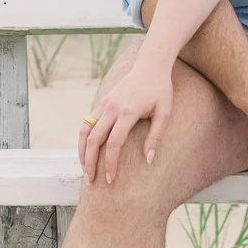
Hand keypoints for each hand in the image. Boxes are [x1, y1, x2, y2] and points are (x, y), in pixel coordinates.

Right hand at [81, 55, 175, 184]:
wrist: (150, 65)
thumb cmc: (160, 90)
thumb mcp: (165, 113)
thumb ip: (156, 137)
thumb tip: (148, 160)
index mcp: (127, 112)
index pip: (114, 143)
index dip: (111, 163)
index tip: (110, 180)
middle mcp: (111, 108)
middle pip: (94, 140)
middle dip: (90, 162)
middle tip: (91, 182)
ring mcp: (104, 104)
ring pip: (85, 131)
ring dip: (82, 151)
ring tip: (84, 169)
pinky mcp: (102, 102)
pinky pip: (87, 122)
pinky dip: (84, 139)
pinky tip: (87, 151)